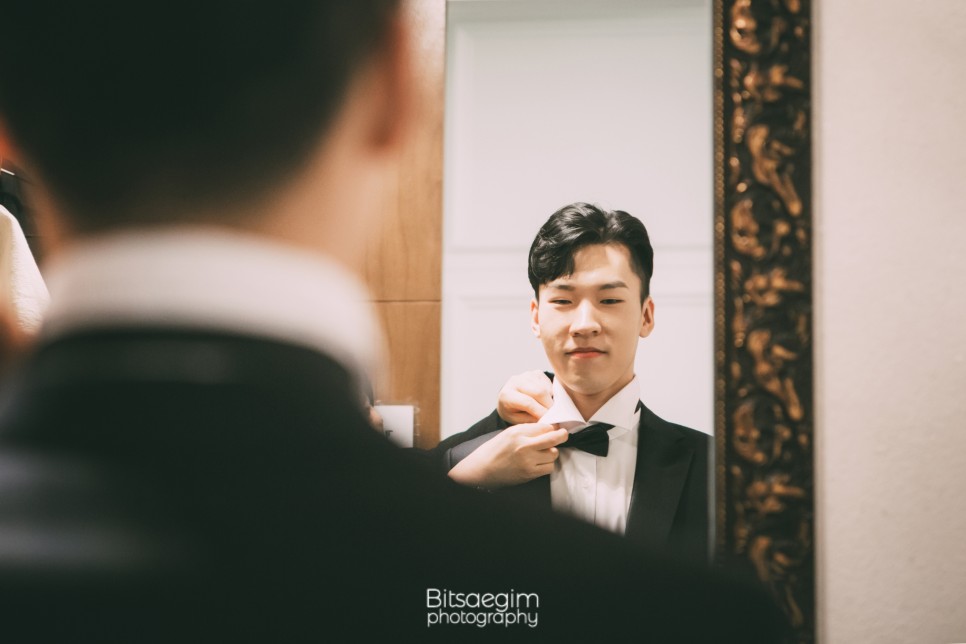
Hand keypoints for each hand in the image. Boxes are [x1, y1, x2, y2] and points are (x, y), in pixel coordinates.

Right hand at [447, 423, 568, 487]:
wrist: (484, 468)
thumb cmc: (496, 449)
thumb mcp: (509, 432)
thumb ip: (528, 429)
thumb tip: (549, 428)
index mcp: (518, 432)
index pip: (545, 426)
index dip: (552, 427)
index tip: (554, 428)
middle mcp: (524, 445)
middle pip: (554, 438)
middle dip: (562, 435)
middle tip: (563, 434)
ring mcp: (528, 461)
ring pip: (553, 454)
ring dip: (551, 452)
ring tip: (543, 452)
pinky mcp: (530, 473)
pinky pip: (549, 467)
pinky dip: (547, 464)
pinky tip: (540, 462)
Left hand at [496, 370, 553, 423]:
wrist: (508, 396)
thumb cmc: (512, 410)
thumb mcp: (516, 420)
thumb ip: (530, 419)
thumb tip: (547, 418)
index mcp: (507, 395)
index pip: (527, 402)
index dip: (540, 412)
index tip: (549, 420)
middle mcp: (516, 381)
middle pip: (539, 392)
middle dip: (549, 405)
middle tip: (553, 416)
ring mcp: (527, 375)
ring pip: (545, 388)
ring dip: (550, 400)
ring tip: (547, 408)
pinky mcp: (536, 373)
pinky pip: (549, 384)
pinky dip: (550, 394)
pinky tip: (545, 399)